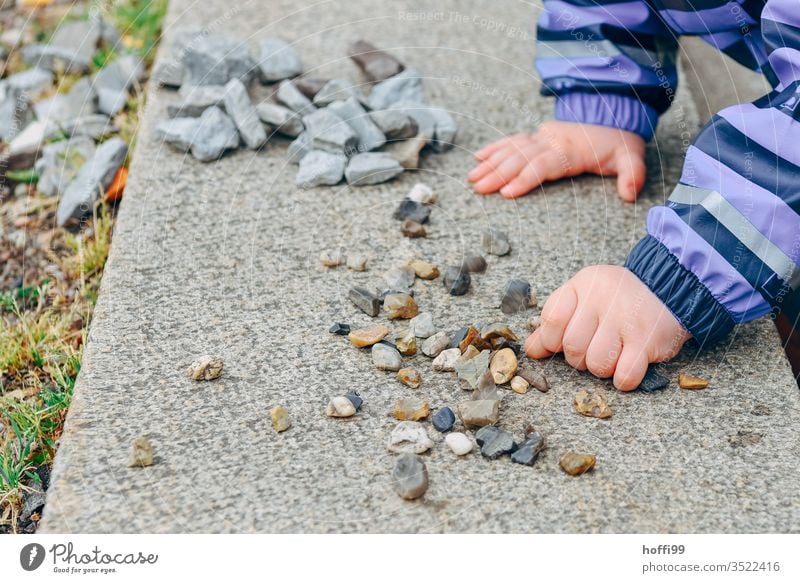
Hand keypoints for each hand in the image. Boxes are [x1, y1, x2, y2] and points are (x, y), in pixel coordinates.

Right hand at [467, 121, 645, 200]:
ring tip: (472, 178)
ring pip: (512, 149)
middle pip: (521, 158)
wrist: (614, 118)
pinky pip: (512, 140)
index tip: (507, 193)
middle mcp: (552, 141)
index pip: (544, 164)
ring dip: (491, 163)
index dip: (526, 178)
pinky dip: (494, 148)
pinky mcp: (536, 136)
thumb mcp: (632, 158)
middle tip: (480, 189)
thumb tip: (629, 193)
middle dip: (498, 173)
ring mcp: (542, 137)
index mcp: (571, 150)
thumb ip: (632, 175)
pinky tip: (478, 157)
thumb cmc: (619, 146)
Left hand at [524, 265, 690, 389]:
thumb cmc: (618, 298)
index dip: (553, 339)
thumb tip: (531, 351)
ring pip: (596, 363)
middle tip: (593, 348)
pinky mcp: (648, 340)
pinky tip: (627, 368)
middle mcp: (602, 300)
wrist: (671, 287)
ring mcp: (626, 320)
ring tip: (612, 355)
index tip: (564, 341)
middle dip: (579, 357)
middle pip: (572, 347)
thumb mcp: (583, 298)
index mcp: (582, 286)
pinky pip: (625, 374)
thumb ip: (555, 323)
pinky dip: (624, 379)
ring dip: (602, 368)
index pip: (552, 320)